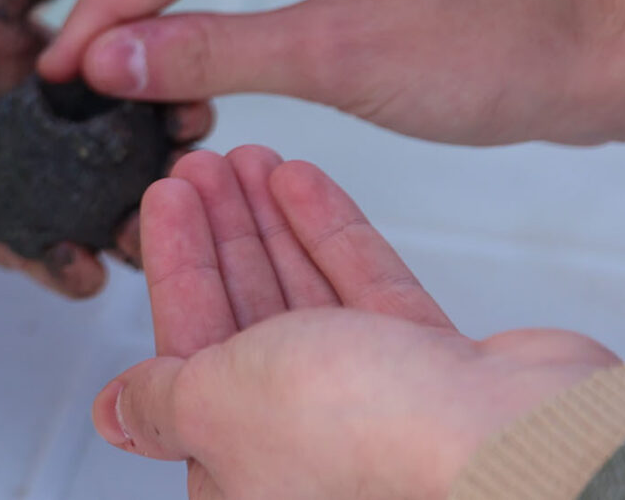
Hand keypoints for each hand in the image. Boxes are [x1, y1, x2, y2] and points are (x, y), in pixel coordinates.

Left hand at [0, 0, 212, 297]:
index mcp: (103, 89)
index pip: (168, 97)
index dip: (188, 100)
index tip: (195, 99)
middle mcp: (98, 152)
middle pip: (164, 171)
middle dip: (183, 174)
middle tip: (183, 170)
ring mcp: (65, 204)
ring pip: (130, 230)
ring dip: (145, 234)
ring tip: (141, 230)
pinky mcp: (22, 244)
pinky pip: (65, 270)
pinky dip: (77, 271)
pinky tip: (74, 259)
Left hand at [98, 147, 617, 497]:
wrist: (509, 438)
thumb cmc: (365, 435)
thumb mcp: (218, 403)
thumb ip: (162, 398)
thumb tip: (115, 412)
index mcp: (241, 467)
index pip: (185, 348)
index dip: (173, 265)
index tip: (164, 198)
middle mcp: (306, 440)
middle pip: (244, 316)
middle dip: (221, 232)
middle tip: (202, 165)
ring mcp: (373, 405)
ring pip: (304, 297)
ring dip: (270, 222)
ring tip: (248, 156)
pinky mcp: (432, 374)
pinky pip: (366, 293)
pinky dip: (330, 235)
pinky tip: (301, 181)